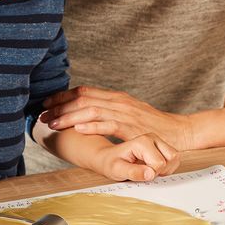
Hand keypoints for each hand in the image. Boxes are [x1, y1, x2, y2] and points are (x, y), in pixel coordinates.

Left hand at [42, 86, 194, 149]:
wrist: (182, 132)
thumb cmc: (156, 127)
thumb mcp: (131, 115)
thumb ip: (112, 112)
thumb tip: (91, 115)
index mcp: (117, 98)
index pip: (84, 91)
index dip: (63, 96)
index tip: (47, 104)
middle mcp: (119, 102)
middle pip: (82, 98)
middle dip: (59, 106)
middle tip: (42, 114)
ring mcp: (126, 113)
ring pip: (91, 110)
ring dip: (69, 116)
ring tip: (53, 123)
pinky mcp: (133, 127)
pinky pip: (108, 124)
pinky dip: (91, 125)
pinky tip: (77, 128)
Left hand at [90, 133, 179, 181]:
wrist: (108, 158)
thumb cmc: (111, 163)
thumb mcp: (117, 170)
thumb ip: (133, 172)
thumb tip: (150, 174)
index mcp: (143, 141)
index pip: (160, 163)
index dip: (151, 174)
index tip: (138, 173)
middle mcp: (153, 138)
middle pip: (172, 158)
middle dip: (161, 171)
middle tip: (145, 172)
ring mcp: (159, 141)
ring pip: (175, 158)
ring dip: (165, 169)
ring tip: (149, 170)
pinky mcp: (162, 146)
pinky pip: (174, 160)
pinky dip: (167, 168)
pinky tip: (154, 169)